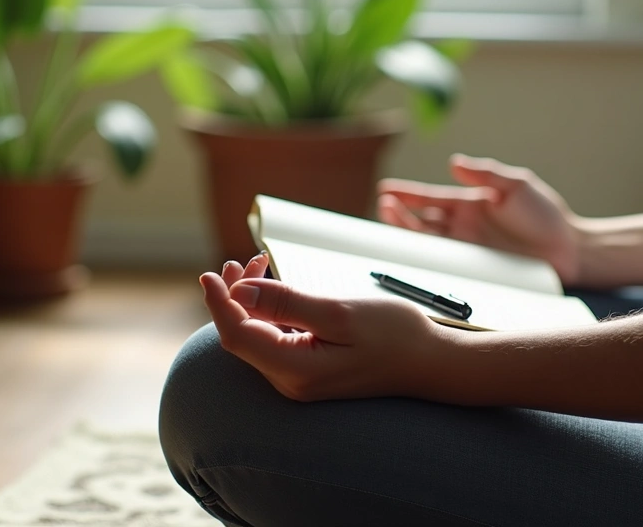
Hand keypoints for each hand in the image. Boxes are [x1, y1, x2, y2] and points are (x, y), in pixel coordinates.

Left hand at [201, 254, 446, 401]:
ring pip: (257, 338)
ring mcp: (300, 380)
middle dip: (234, 297)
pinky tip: (273, 291)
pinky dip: (269, 313)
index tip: (210, 273)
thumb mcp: (339, 313)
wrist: (432, 363)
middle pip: (242, 337)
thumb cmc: (394, 336)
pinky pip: (275, 341)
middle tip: (239, 261)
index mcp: (294, 371)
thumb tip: (242, 291)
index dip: (219, 302)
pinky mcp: (310, 372)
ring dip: (250, 302)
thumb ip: (287, 304)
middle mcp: (291, 382)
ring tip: (251, 265)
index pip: (237, 335)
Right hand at [378, 154, 579, 282]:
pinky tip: (411, 253)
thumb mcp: (517, 186)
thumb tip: (455, 163)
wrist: (569, 250)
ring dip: (407, 232)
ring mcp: (467, 248)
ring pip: (427, 241)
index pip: (431, 197)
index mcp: (470, 203)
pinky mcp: (474, 268)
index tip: (386, 189)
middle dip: (400, 213)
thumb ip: (487, 174)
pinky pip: (443, 263)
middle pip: (422, 220)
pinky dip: (424, 259)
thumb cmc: (546, 215)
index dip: (408, 194)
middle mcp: (463, 226)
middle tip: (384, 205)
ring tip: (390, 220)